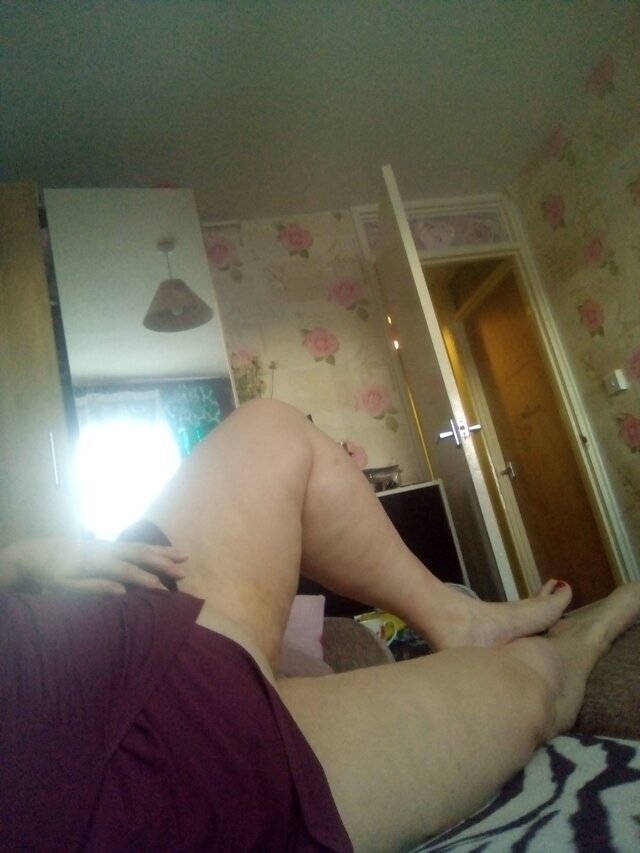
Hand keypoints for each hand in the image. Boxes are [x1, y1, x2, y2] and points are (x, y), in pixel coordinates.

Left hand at [0, 537, 188, 594]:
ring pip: (141, 546)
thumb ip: (93, 587)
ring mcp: (110, 544)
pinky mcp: (111, 544)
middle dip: (163, 563)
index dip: (146, 579)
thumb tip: (122, 591)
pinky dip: (155, 548)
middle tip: (184, 572)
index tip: (165, 589)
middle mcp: (107, 549)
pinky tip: (166, 551)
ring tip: (186, 555)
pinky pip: (137, 545)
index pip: (126, 571)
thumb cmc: (51, 574)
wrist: (37, 552)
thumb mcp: (65, 587)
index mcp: (95, 562)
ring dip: (164, 552)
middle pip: (140, 554)